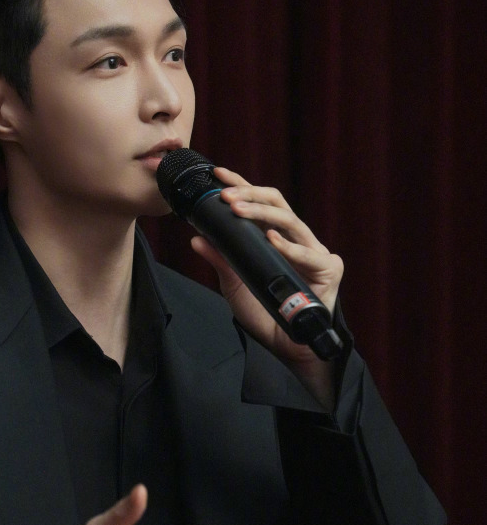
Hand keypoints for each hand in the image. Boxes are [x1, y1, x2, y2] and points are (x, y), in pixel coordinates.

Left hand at [190, 168, 343, 404]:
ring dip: (261, 212)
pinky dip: (288, 246)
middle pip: (278, 204)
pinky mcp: (329, 270)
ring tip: (237, 208)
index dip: (242, 186)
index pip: (261, 204)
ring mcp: (315, 253)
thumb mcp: (235, 285)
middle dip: (250, 194)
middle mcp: (297, 240)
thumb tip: (196, 238)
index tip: (218, 174)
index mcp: (278, 239)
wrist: (289, 349)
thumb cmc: (267, 315)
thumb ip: (220, 261)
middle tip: (224, 195)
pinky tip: (271, 239)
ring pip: (290, 220)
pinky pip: (308, 254)